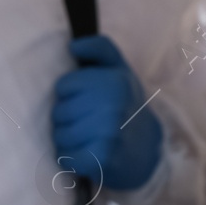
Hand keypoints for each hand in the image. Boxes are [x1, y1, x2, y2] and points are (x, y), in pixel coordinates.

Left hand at [52, 35, 163, 190]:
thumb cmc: (124, 105)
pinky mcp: (101, 159)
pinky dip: (71, 159)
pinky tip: (88, 154)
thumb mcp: (118, 70)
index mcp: (114, 80)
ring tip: (89, 138)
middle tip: (90, 122)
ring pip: (59, 135)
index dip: (71, 94)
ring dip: (68, 140)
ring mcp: (108, 132)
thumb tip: (73, 45)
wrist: (147, 151)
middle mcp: (112, 105)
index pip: (63, 86)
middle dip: (68, 119)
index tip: (88, 100)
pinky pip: (65, 156)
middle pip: (59, 112)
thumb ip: (99, 49)